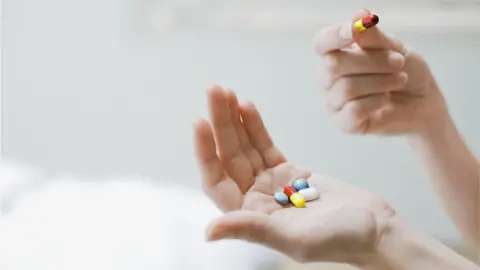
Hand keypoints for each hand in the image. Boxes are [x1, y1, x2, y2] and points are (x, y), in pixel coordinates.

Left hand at [193, 85, 395, 263]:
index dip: (206, 152)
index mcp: (251, 216)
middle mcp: (256, 199)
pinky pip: (266, 145)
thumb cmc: (341, 240)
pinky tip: (247, 106)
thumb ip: (252, 229)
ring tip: (225, 91)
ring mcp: (272, 183)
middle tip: (214, 90)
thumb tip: (208, 232)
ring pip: (246, 147)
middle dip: (221, 123)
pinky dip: (256, 126)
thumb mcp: (295, 238)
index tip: (199, 121)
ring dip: (235, 120)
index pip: (217, 181)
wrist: (377, 229)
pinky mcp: (290, 171)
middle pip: (230, 157)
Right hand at [314, 9, 447, 134]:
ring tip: (399, 80)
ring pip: (347, 88)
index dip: (332, 37)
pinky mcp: (344, 123)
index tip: (351, 31)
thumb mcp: (395, 49)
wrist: (423, 103)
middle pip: (334, 65)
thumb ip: (374, 38)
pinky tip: (385, 100)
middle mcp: (329, 78)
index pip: (321, 43)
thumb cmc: (405, 72)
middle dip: (372, 62)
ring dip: (380, 82)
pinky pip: (353, 111)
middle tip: (398, 62)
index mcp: (336, 54)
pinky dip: (376, 102)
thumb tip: (358, 14)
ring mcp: (334, 102)